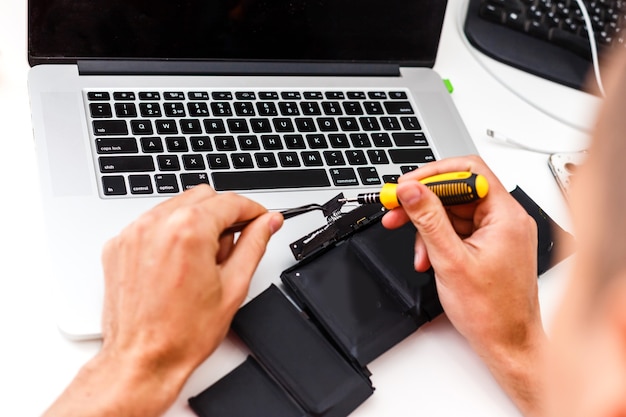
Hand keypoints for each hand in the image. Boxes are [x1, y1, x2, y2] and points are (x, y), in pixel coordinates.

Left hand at [44, 185, 282, 416]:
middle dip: (223, 216)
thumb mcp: (233, 286)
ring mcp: (133, 233)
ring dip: (196, 223)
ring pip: (177, 206)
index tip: (261, 219)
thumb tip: (268, 223)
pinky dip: (170, 233)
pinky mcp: (119, 245)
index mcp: (188, 231)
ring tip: (201, 262)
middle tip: (230, 249)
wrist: (142, 360)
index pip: (230, 202)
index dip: (253, 211)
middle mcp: (156, 225)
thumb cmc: (182, 334)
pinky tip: (177, 264)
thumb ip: (254, 244)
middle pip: (203, 197)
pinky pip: (153, 223)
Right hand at [382, 156, 545, 415]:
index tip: (407, 186)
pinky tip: (427, 258)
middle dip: (424, 202)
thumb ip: (428, 220)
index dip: (433, 174)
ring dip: (428, 226)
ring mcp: (498, 233)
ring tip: (414, 247)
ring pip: (454, 212)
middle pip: (457, 191)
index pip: (469, 171)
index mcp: (505, 216)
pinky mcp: (490, 246)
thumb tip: (411, 190)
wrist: (507, 344)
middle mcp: (506, 219)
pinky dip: (438, 240)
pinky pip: (458, 230)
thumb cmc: (492, 312)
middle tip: (396, 209)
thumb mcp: (450, 261)